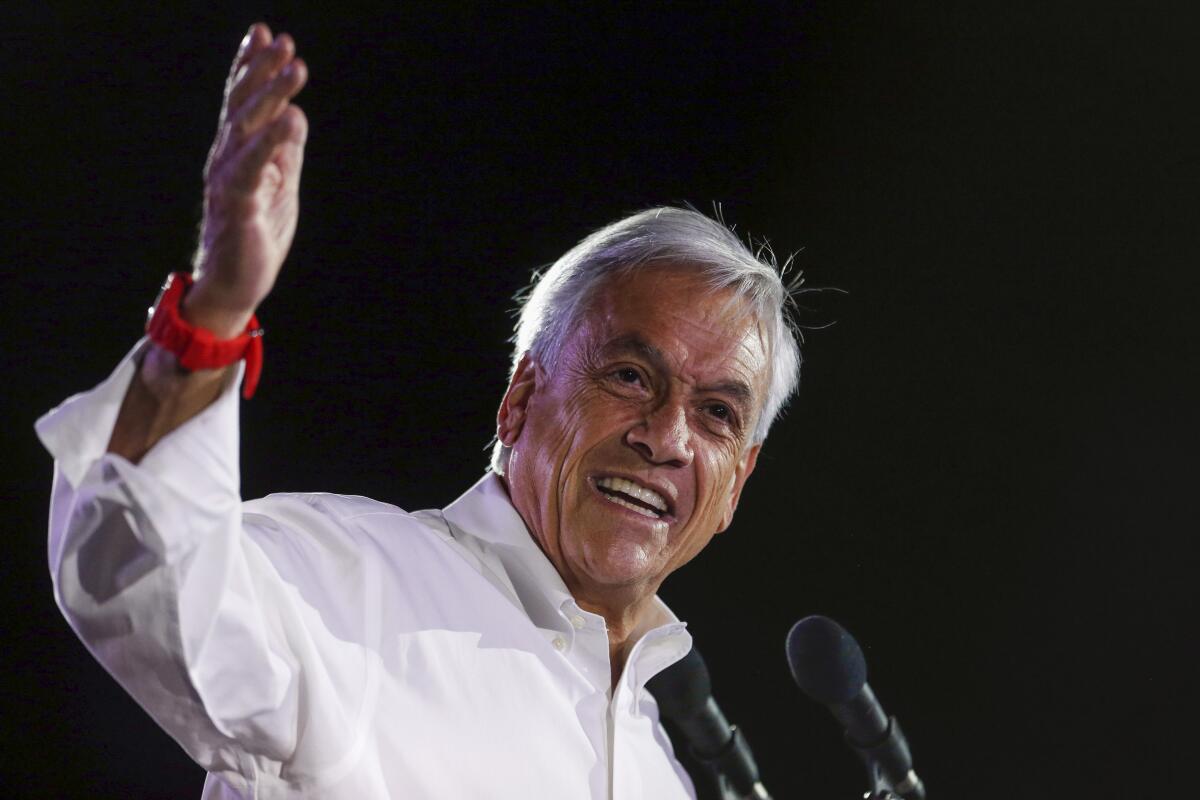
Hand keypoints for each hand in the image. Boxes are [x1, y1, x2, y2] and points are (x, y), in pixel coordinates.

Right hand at [185, 23, 308, 336]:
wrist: (234, 286)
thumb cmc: (254, 235)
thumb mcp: (279, 185)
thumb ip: (285, 151)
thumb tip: (296, 114)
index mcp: (237, 152)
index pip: (242, 101)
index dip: (251, 66)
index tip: (265, 33)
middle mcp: (226, 158)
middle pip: (243, 105)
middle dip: (263, 69)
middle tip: (284, 41)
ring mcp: (228, 179)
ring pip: (247, 127)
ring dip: (271, 94)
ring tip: (294, 67)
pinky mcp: (237, 204)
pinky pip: (252, 167)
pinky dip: (270, 141)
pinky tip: (288, 119)